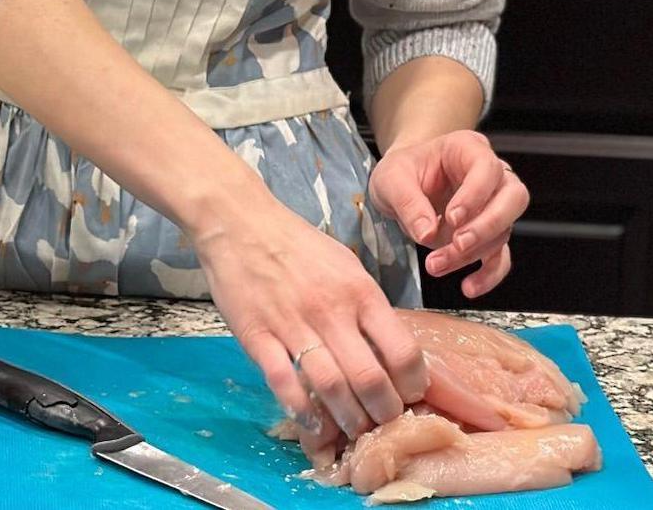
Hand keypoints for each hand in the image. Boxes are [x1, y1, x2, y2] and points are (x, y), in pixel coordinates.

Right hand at [191, 192, 427, 450]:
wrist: (240, 223)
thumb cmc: (298, 244)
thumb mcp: (345, 264)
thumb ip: (367, 305)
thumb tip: (391, 349)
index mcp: (359, 290)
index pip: (402, 350)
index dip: (412, 384)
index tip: (410, 396)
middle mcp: (330, 310)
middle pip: (369, 379)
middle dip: (383, 413)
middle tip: (384, 424)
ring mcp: (292, 325)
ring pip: (330, 388)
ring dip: (347, 419)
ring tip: (353, 430)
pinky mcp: (257, 336)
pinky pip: (284, 383)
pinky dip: (302, 410)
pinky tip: (312, 421)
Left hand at [367, 129, 527, 299]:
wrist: (402, 184)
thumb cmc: (402, 171)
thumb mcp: (391, 179)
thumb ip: (408, 202)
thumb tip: (427, 233)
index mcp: (467, 148)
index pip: (487, 168)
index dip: (474, 195)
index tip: (451, 218)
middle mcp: (489, 174)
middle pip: (513, 197)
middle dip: (487, 225)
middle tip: (458, 243)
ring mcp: (493, 205)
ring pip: (504, 230)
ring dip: (473, 253)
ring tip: (436, 264)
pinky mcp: (489, 234)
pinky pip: (501, 256)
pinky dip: (489, 275)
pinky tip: (469, 286)